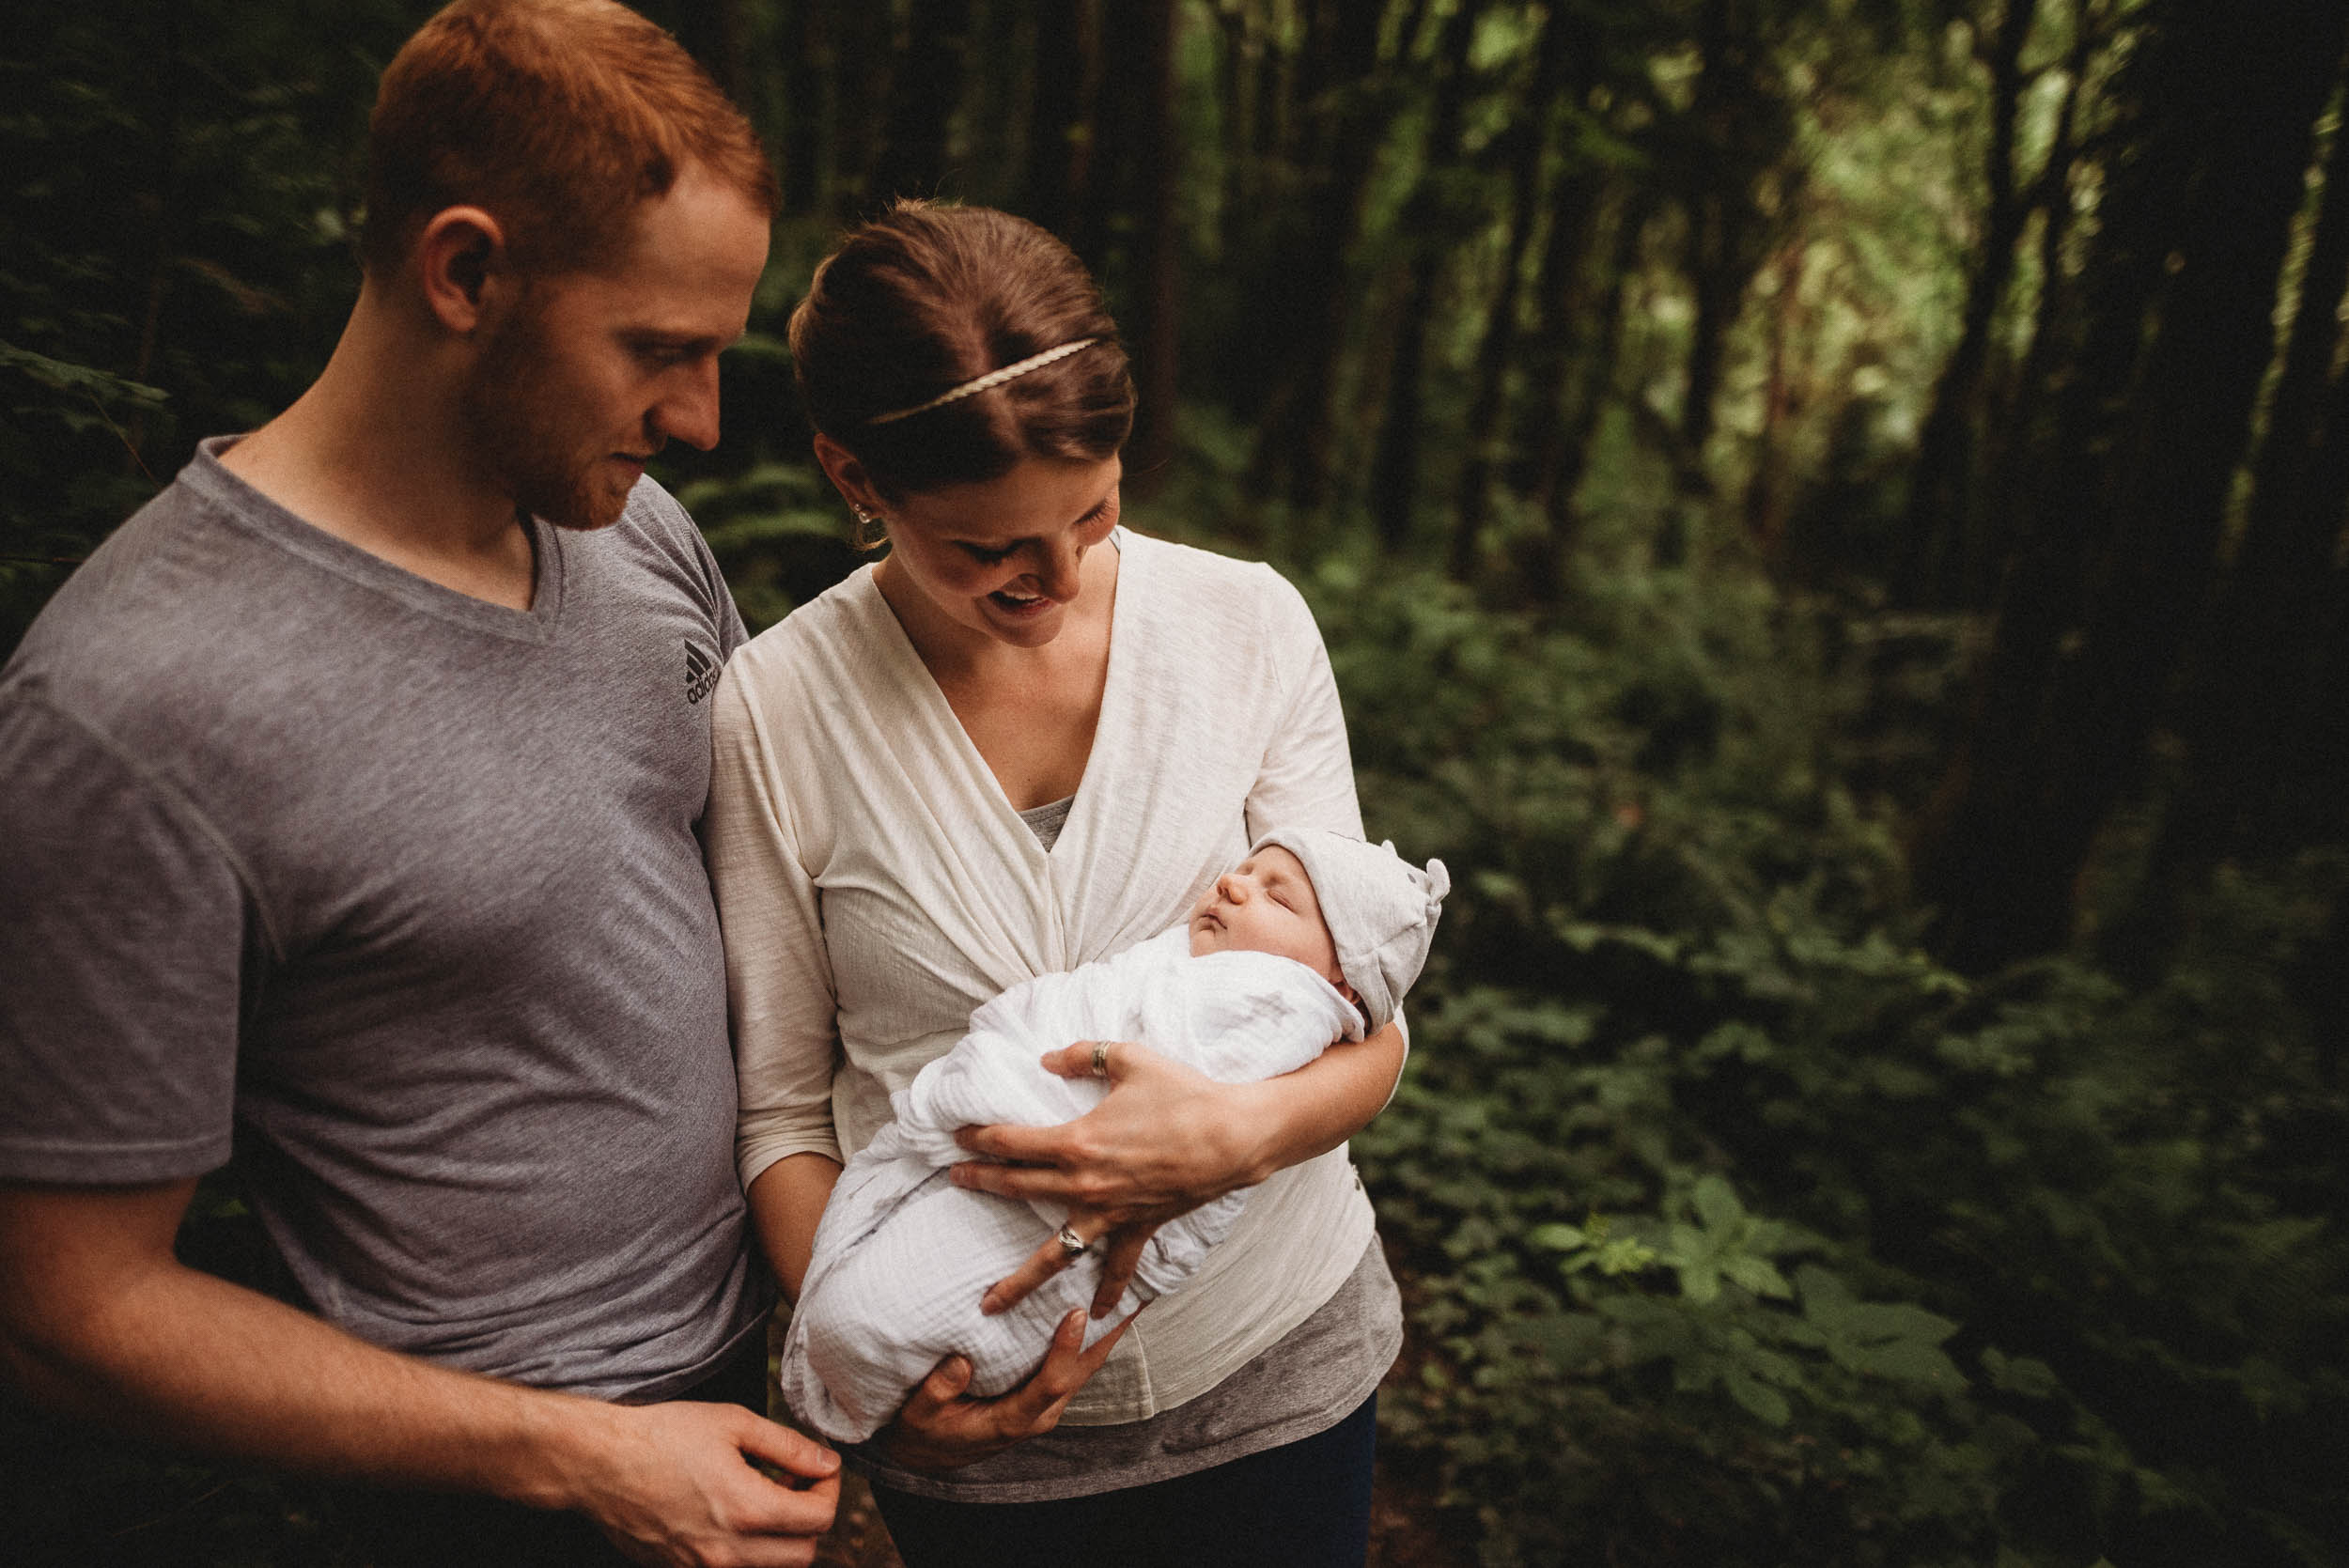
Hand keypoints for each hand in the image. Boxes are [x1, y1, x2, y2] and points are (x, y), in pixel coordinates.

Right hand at [568, 1398, 839, 1567]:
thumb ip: (789, 1447)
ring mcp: (703, 1567)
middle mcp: (728, 1551)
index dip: (830, 1489)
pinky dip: (750, 1551)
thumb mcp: (734, 1423)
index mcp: (747, 1509)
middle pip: (804, 1554)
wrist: (599, 1463)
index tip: (819, 1468)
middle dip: (810, 1517)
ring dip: (783, 1539)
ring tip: (764, 1498)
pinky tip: (734, 1516)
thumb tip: (827, 1462)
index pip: (820, 1519)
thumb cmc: (662, 1436)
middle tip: (793, 1483)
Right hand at [875, 1305, 1140, 1472]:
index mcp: (1012, 1421)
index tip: (1075, 1315)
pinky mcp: (1042, 1396)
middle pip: (1081, 1373)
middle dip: (1106, 1336)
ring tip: (1127, 1295)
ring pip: (1083, 1369)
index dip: (1065, 1351)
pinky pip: (1073, 1367)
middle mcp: (1037, 1415)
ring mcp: (1043, 1406)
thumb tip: (961, 1360)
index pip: (1049, 1384)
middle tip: (1127, 1296)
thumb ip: (938, 1390)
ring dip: (1106, 1334)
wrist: (928, 1452)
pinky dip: (1090, 1340)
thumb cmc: (923, 1431)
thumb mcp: (918, 1414)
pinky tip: (1101, 1313)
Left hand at [952, 1040, 1273, 1315]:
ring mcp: (1109, 1212)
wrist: (1234, 1137)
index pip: (1011, 1142)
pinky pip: (1118, 1266)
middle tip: (955, 1179)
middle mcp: (1084, 1184)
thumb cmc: (1184, 1095)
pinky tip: (1097, 1316)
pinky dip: (1109, 1291)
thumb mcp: (1129, 1059)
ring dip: (1019, 1279)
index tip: (958, 1135)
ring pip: (1055, 1253)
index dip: (979, 1137)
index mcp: (1076, 1142)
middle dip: (981, 1182)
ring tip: (990, 1304)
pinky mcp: (1138, 1226)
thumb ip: (1083, 1055)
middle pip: (1017, 1186)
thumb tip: (1047, 1057)